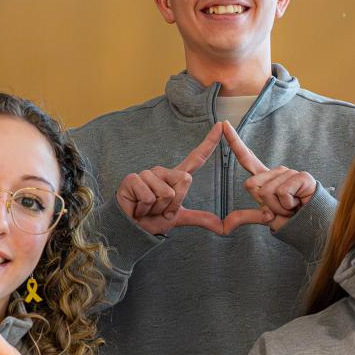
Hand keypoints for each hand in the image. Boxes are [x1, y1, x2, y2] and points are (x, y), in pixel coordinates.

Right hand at [116, 123, 265, 236]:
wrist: (131, 229)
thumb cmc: (152, 220)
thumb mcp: (178, 218)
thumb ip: (199, 218)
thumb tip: (222, 227)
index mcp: (175, 178)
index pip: (196, 158)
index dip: (209, 143)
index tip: (220, 125)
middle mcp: (162, 172)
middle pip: (185, 180)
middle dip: (175, 203)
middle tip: (160, 210)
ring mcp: (147, 174)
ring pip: (167, 193)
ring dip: (158, 209)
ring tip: (147, 209)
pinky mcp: (132, 179)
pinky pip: (149, 197)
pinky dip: (145, 209)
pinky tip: (137, 208)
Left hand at [221, 122, 317, 233]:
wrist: (309, 226)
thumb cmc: (289, 220)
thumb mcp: (264, 217)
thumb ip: (245, 217)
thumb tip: (226, 226)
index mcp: (265, 179)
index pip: (246, 159)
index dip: (234, 142)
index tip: (224, 124)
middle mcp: (276, 172)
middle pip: (251, 185)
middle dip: (264, 204)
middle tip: (281, 208)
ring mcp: (289, 172)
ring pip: (267, 192)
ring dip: (278, 207)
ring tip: (291, 207)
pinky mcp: (301, 176)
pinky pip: (282, 192)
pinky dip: (287, 205)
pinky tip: (298, 204)